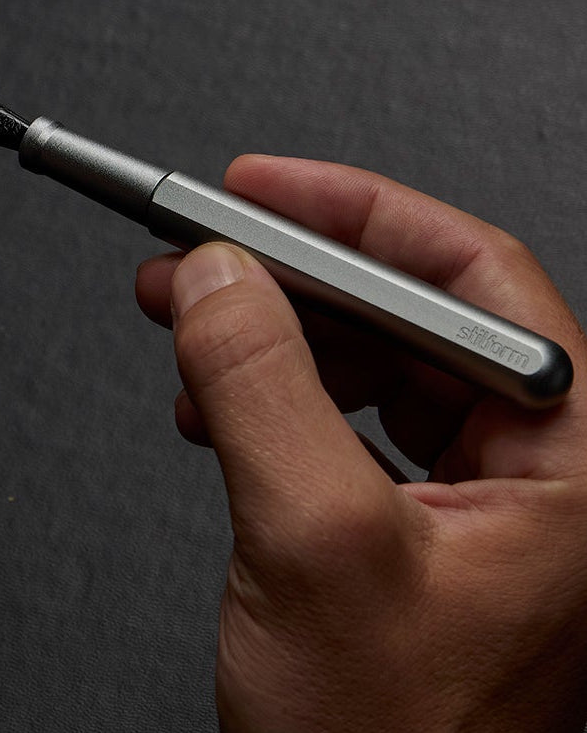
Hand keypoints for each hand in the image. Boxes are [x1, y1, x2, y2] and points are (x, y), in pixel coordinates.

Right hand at [136, 156, 586, 732]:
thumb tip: (218, 276)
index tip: (259, 187)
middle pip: (403, 310)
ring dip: (263, 333)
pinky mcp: (409, 525)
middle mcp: (533, 467)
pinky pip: (336, 418)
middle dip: (283, 274)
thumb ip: (261, 388)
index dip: (352, 213)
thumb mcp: (315, 545)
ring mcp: (472, 498)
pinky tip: (210, 404)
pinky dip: (264, 396)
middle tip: (199, 254)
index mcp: (567, 456)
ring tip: (183, 322)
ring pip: (360, 360)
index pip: (465, 274)